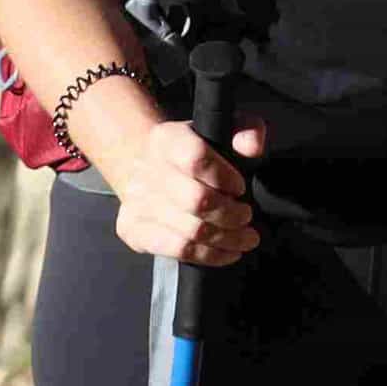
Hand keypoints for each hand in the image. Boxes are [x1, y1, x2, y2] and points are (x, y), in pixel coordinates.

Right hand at [107, 115, 268, 267]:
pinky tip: (227, 251)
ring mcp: (137, 203)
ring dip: (227, 239)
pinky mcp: (135, 230)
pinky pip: (178, 250)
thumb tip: (252, 147)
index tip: (239, 187)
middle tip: (246, 216)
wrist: (148, 166)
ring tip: (245, 237)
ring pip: (191, 231)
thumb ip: (247, 131)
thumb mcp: (224, 130)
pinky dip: (210, 255)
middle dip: (231, 214)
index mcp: (167, 139)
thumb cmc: (194, 153)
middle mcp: (146, 170)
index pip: (196, 159)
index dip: (224, 177)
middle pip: (196, 201)